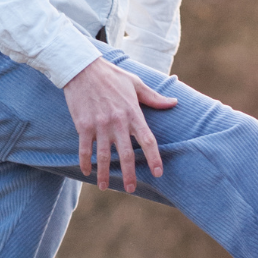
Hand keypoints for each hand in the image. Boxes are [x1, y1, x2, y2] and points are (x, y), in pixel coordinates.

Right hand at [63, 58, 177, 192]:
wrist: (83, 69)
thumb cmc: (111, 76)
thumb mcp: (136, 84)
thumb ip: (154, 97)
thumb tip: (174, 103)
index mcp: (133, 114)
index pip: (147, 140)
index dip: (154, 158)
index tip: (158, 173)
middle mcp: (117, 122)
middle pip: (125, 154)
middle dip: (129, 174)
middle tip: (132, 189)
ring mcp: (99, 125)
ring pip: (103, 156)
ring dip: (104, 174)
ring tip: (105, 187)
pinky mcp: (83, 125)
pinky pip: (84, 149)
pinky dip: (85, 162)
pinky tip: (86, 172)